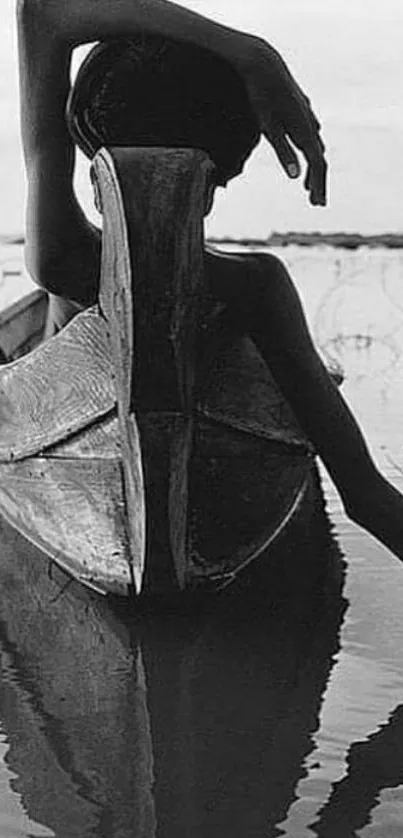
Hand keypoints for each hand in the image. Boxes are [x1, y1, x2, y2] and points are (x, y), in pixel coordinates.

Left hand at [240, 38, 326, 205]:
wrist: (264, 65)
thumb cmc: (262, 97)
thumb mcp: (269, 127)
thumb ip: (283, 152)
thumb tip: (295, 176)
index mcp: (304, 131)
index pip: (317, 165)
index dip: (319, 185)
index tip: (317, 203)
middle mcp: (310, 125)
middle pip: (319, 159)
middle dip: (318, 182)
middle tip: (315, 202)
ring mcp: (307, 117)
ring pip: (315, 148)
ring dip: (313, 169)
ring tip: (308, 186)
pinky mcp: (301, 111)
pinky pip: (310, 136)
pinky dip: (309, 152)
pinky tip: (306, 155)